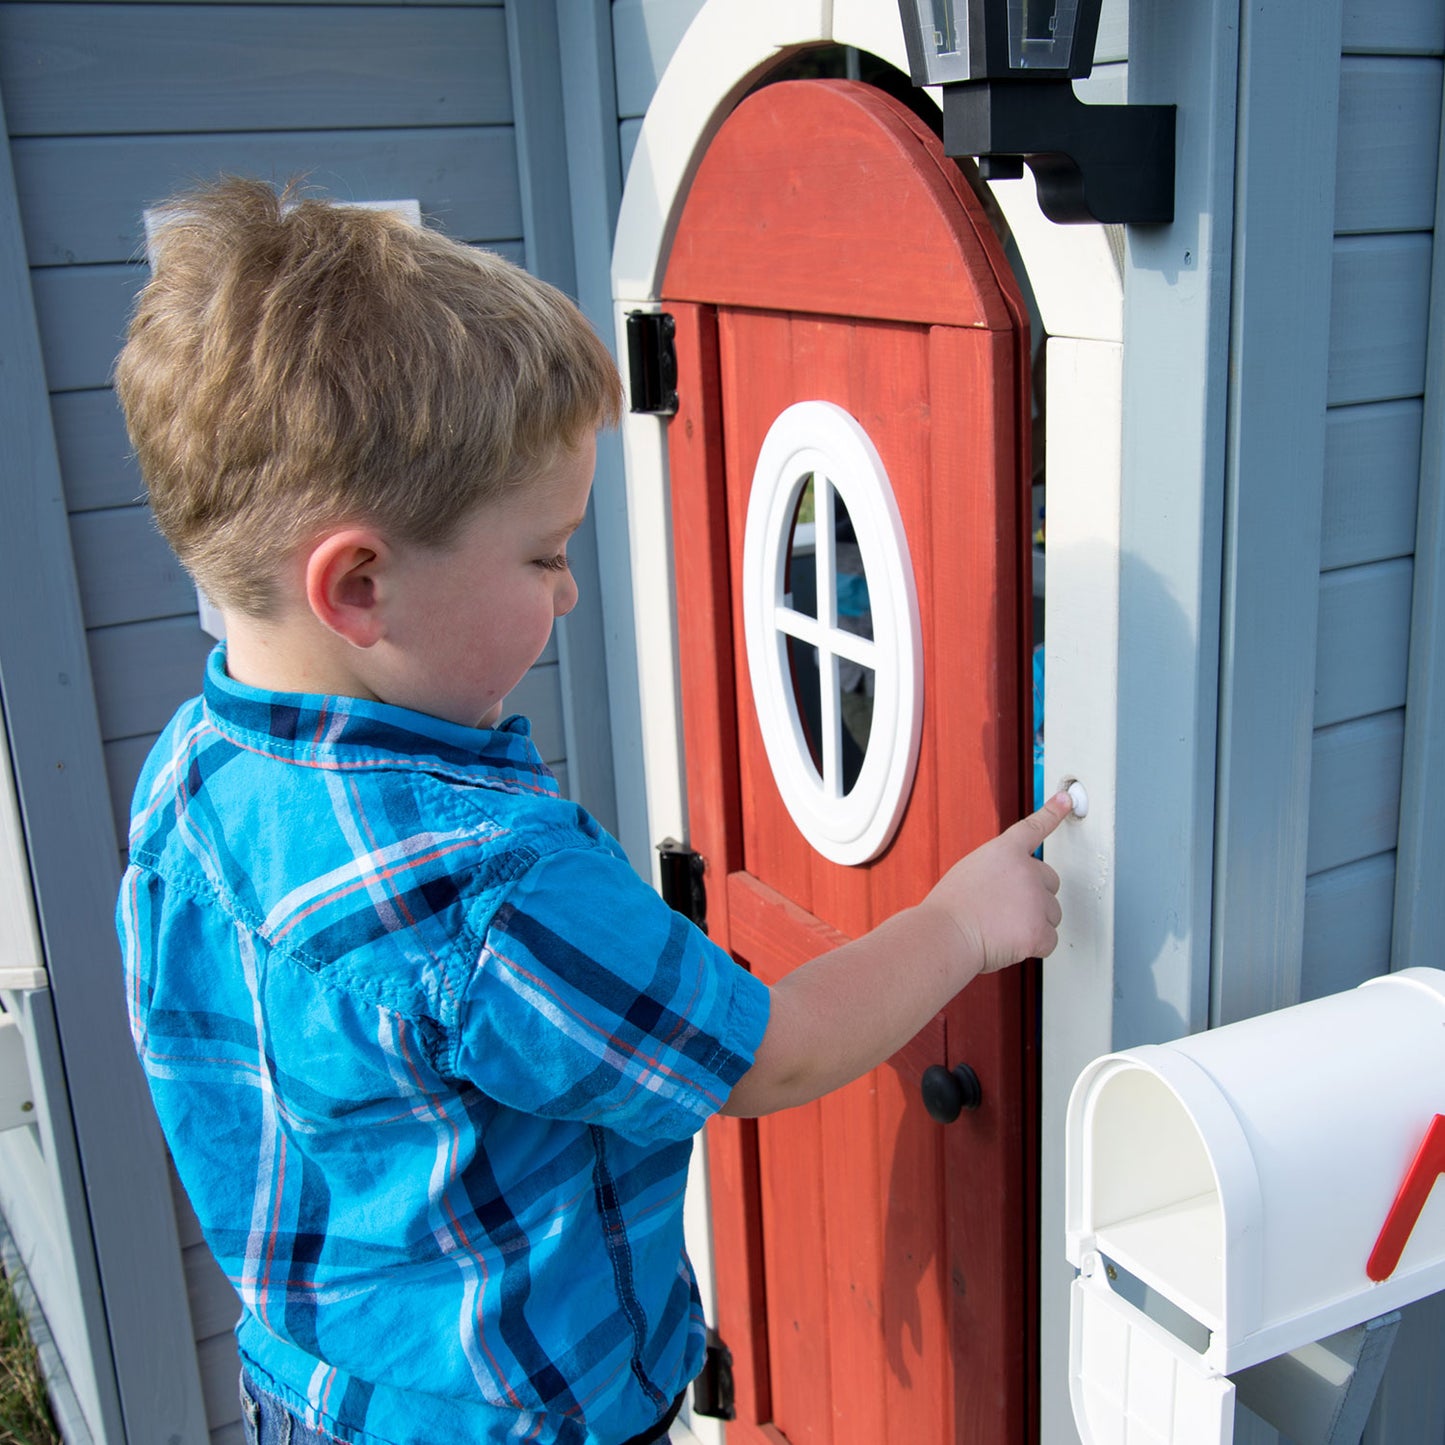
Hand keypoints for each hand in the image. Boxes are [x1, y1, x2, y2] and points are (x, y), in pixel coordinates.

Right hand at [922, 792, 1070, 973]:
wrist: (945, 935)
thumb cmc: (949, 910)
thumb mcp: (970, 873)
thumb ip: (998, 872)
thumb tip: (1014, 891)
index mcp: (1005, 852)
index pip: (1032, 828)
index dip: (1052, 813)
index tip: (1066, 799)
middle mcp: (1026, 871)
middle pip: (1050, 883)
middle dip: (1036, 897)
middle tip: (1004, 910)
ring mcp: (1036, 900)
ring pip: (1052, 914)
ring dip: (1033, 923)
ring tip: (1000, 927)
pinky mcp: (1039, 929)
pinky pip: (1049, 941)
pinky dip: (1033, 946)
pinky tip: (1008, 942)